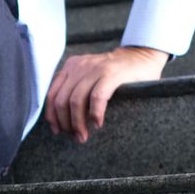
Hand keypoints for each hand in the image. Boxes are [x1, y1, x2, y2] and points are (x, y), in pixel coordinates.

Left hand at [45, 46, 169, 142]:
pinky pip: (96, 97)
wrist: (142, 56)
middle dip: (65, 123)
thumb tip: (61, 118)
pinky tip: (97, 123)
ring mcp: (95, 68)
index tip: (57, 130)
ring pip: (76, 101)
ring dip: (78, 123)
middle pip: (61, 100)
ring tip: (84, 135)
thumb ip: (75, 89)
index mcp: (70, 67)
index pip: (52, 94)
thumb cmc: (115, 74)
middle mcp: (79, 66)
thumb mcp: (89, 76)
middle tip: (76, 137)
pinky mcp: (111, 73)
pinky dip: (95, 114)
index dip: (52, 116)